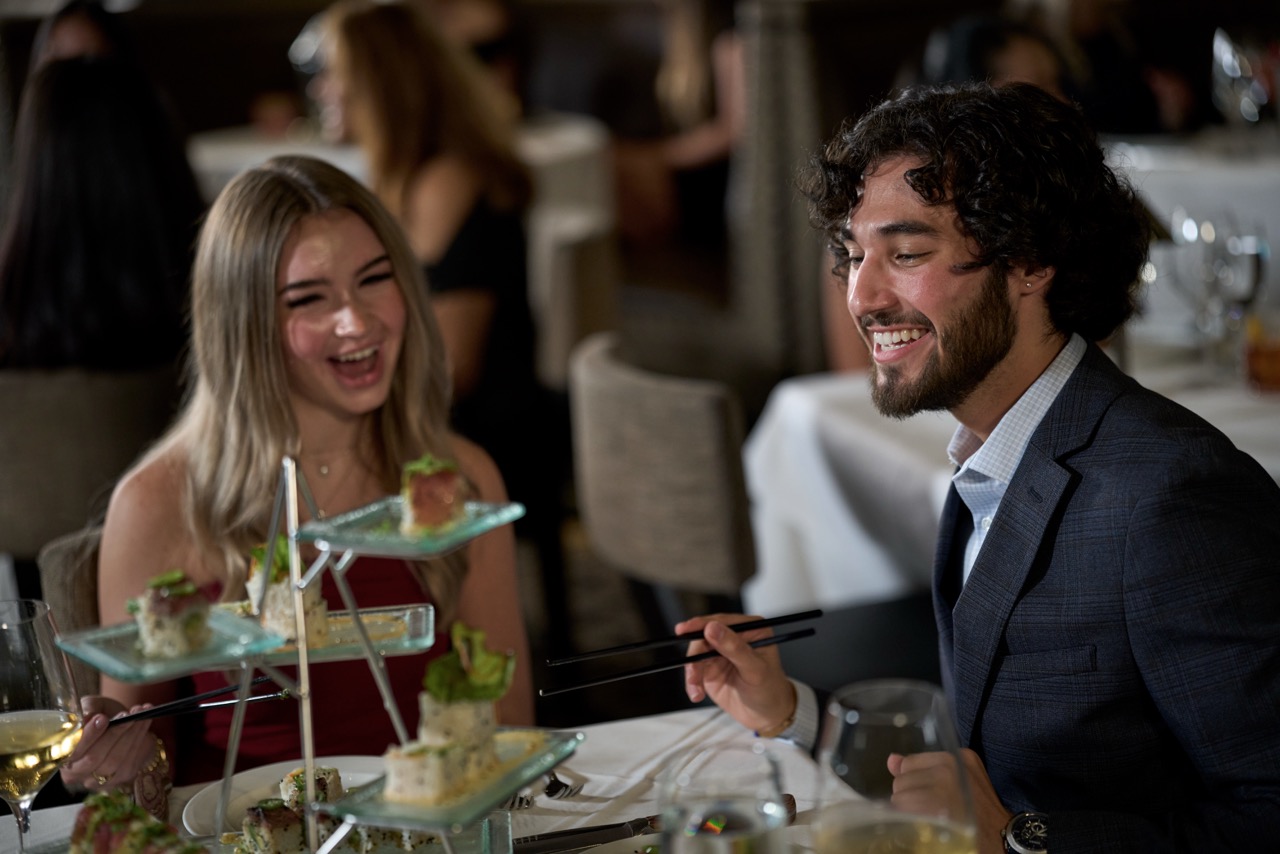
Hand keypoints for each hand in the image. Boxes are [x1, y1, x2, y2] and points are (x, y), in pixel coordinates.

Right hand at [60, 696, 158, 791]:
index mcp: (62, 757)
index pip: (71, 751)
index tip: (101, 719)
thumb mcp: (92, 707)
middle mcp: (77, 773)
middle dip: (113, 734)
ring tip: (139, 713)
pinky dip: (140, 737)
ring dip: (130, 733)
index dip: (87, 736)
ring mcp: (99, 780)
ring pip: (115, 759)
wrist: (124, 726)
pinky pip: (131, 759)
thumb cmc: (102, 715)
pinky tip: (145, 721)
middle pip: (94, 758)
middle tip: (126, 714)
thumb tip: (86, 717)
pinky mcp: (121, 778)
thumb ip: (88, 709)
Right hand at [677, 614, 795, 733]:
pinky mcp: (710, 668)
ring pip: (695, 654)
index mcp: (750, 630)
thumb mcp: (755, 669)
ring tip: (696, 689)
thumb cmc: (770, 690)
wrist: (766, 716)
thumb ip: (734, 648)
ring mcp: (720, 653)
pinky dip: (692, 682)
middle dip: (694, 656)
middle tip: (692, 671)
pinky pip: (694, 670)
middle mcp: (733, 638)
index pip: (722, 621)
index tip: (685, 629)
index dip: (701, 624)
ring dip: (692, 672)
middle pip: (704, 637)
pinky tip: (697, 694)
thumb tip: (712, 628)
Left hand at [888, 748, 1010, 853]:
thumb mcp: (958, 780)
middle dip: (909, 797)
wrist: (1003, 837)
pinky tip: (926, 827)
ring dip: (908, 812)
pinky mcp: (936, 809)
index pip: (910, 764)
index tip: (930, 796)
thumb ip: (923, 768)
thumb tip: (892, 760)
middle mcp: (948, 766)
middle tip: (931, 812)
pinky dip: (908, 822)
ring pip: (899, 797)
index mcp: (955, 756)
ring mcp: (942, 787)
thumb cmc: (979, 811)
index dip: (915, 783)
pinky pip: (904, 812)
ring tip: (930, 821)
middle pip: (902, 780)